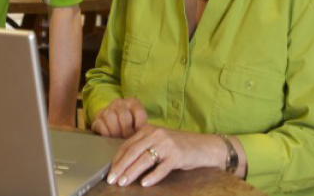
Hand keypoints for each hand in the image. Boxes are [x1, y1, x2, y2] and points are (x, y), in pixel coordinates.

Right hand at [91, 98, 147, 137]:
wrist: (113, 124)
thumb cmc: (130, 125)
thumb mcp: (138, 123)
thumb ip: (142, 127)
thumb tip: (143, 137)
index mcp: (132, 102)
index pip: (139, 112)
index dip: (140, 126)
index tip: (140, 135)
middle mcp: (119, 103)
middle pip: (124, 116)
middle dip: (127, 131)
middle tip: (128, 139)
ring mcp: (107, 109)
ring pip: (111, 118)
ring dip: (116, 132)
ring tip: (119, 138)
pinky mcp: (97, 118)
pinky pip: (101, 125)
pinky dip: (106, 133)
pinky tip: (110, 137)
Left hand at [106, 125, 223, 187]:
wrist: (204, 146)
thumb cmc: (179, 146)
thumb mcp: (159, 141)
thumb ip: (143, 146)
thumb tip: (123, 163)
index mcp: (149, 130)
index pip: (127, 145)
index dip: (117, 159)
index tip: (110, 171)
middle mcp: (156, 135)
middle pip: (133, 152)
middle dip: (120, 167)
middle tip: (112, 179)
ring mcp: (167, 144)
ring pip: (144, 159)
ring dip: (132, 172)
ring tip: (123, 182)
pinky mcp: (177, 155)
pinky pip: (162, 168)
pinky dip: (152, 176)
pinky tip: (145, 183)